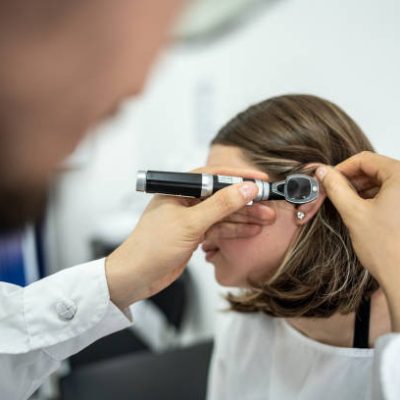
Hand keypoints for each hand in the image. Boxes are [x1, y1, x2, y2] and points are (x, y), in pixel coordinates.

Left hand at [105, 166, 265, 308]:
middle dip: (245, 200)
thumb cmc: (152, 247)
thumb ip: (220, 205)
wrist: (136, 277)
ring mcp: (190, 219)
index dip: (238, 177)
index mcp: (179, 190)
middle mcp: (185, 201)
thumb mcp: (190, 223)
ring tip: (267, 218)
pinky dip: (235, 230)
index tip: (260, 180)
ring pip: (222, 214)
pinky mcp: (193, 235)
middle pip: (221, 196)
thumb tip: (246, 189)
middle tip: (269, 203)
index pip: (213, 176)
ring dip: (244, 216)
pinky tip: (252, 230)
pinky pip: (218, 228)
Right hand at [316, 151, 399, 329]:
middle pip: (375, 169)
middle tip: (334, 193)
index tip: (328, 179)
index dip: (342, 168)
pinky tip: (362, 211)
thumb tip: (323, 172)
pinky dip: (374, 198)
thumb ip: (336, 187)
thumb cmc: (386, 248)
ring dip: (361, 189)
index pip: (365, 160)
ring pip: (382, 181)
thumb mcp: (353, 213)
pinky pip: (391, 193)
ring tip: (347, 204)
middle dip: (352, 180)